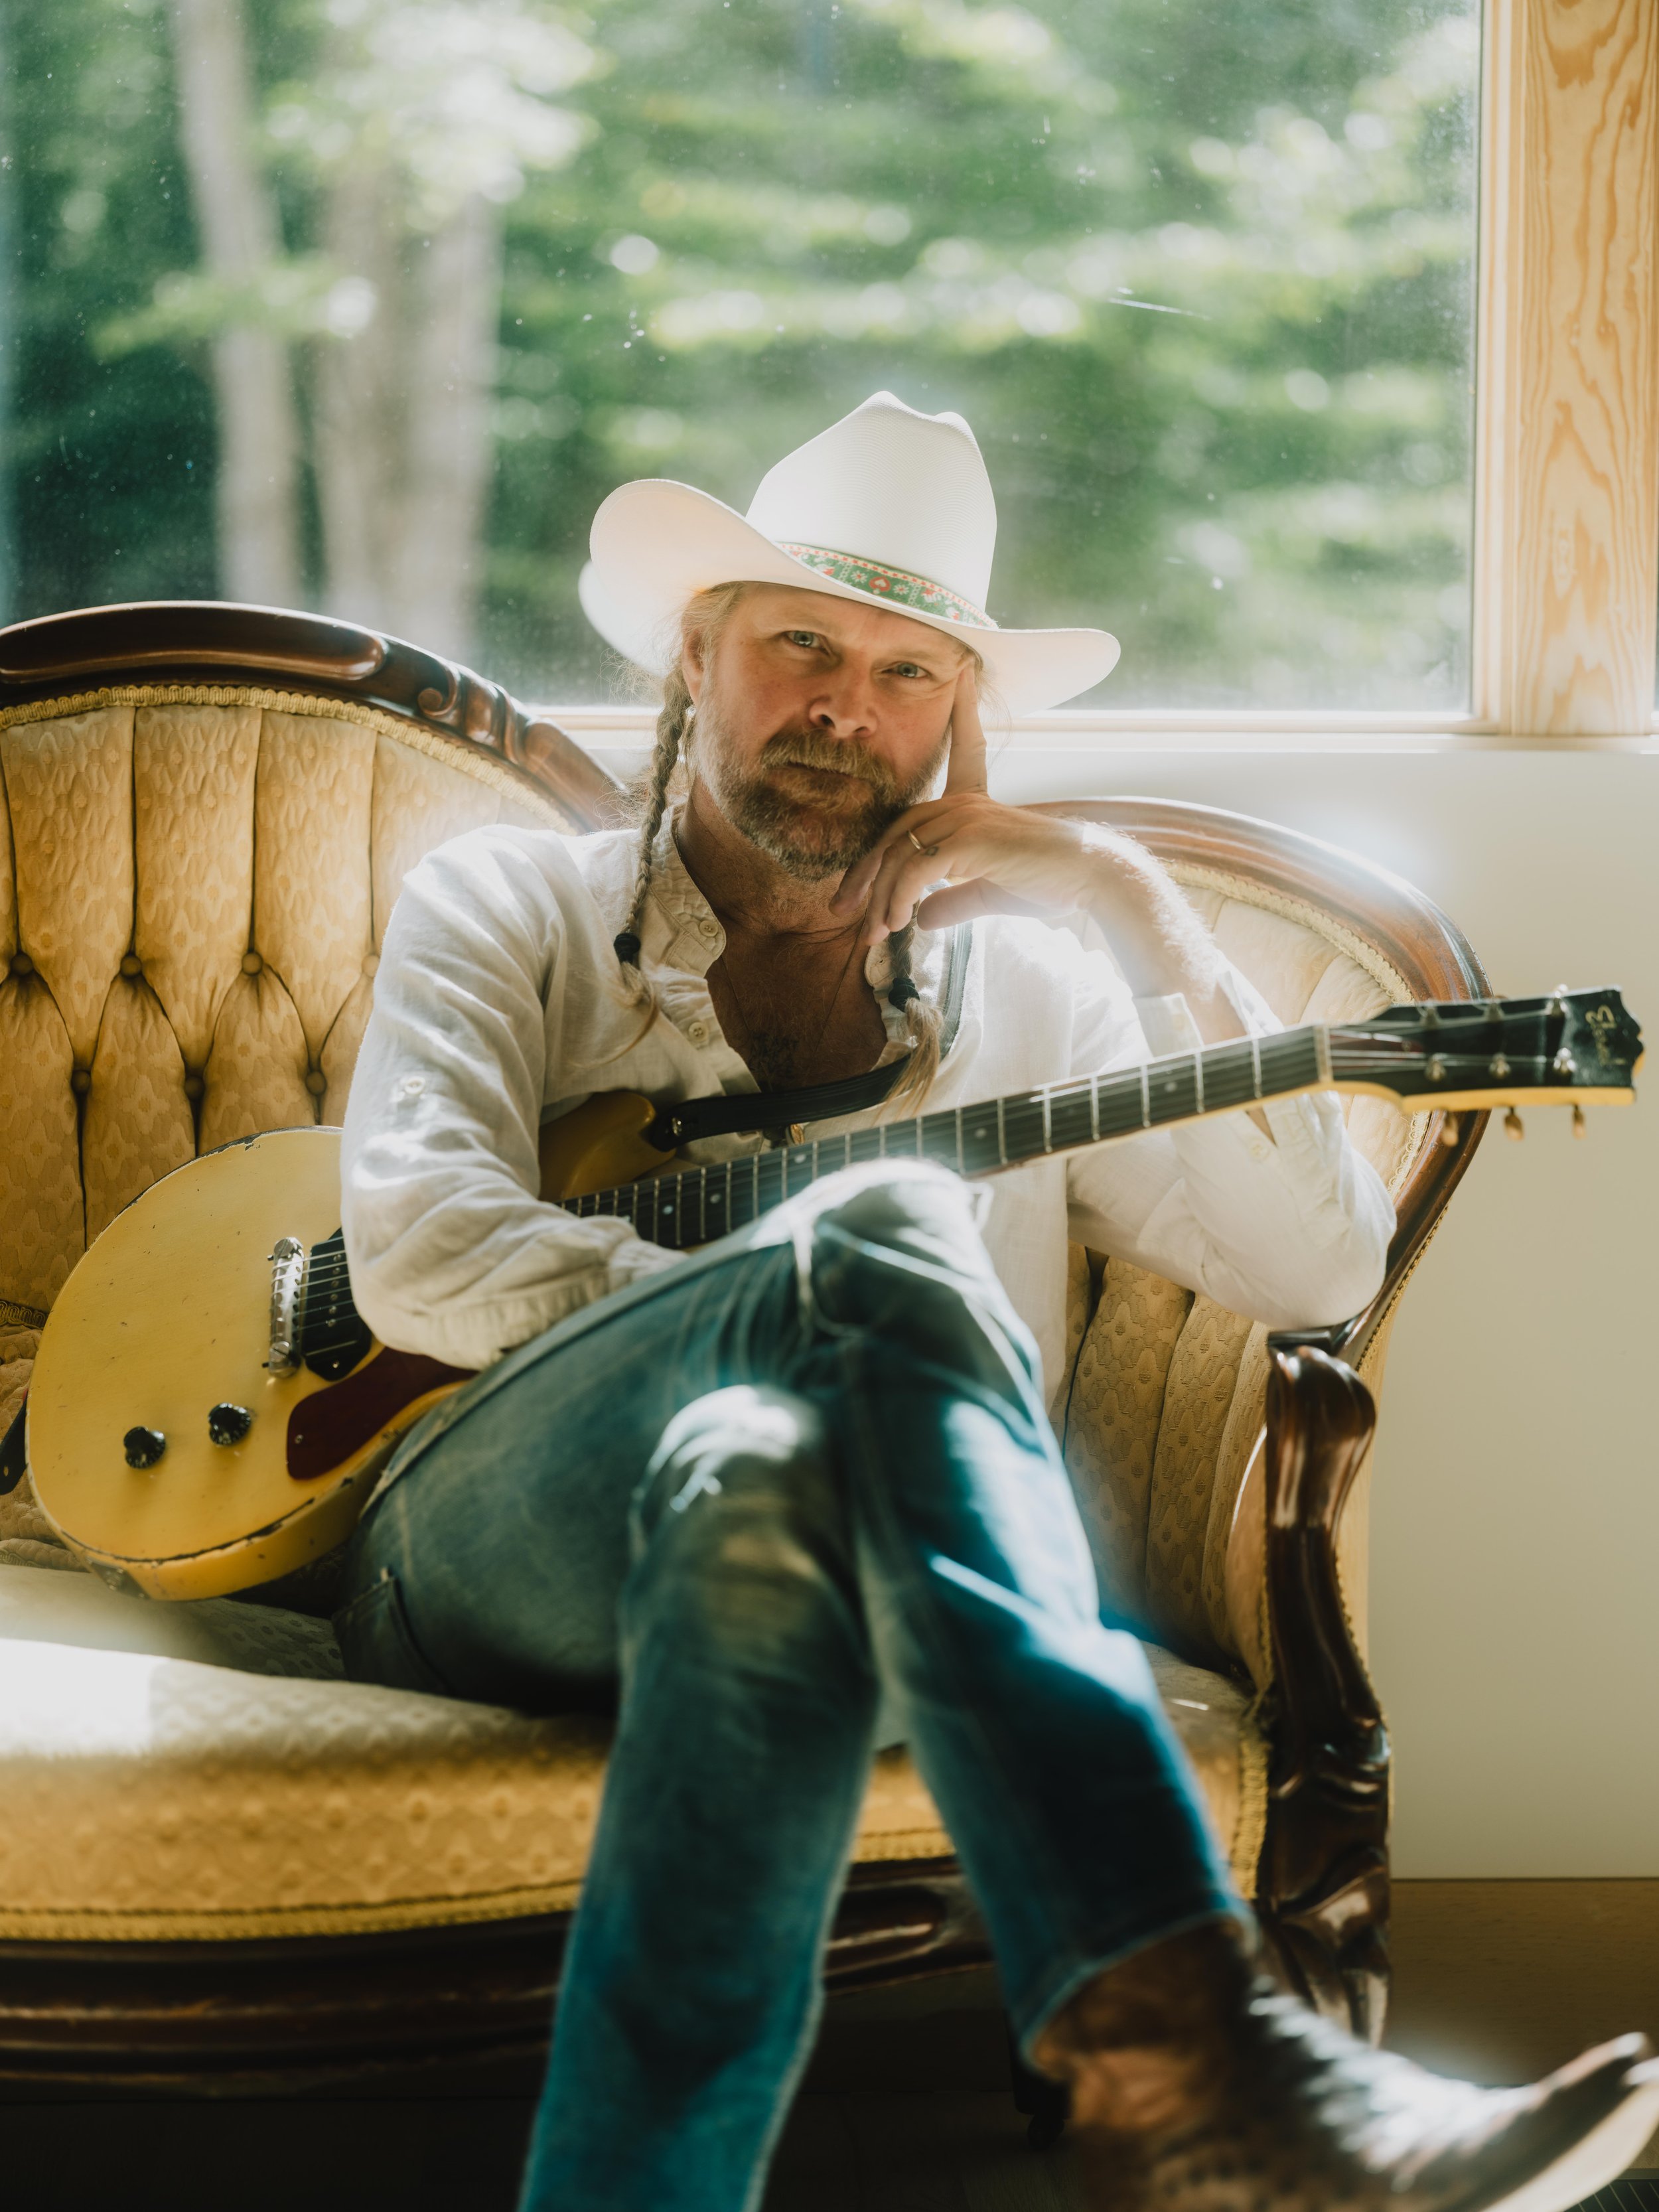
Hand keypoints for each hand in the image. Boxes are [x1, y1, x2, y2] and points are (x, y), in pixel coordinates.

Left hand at [830, 668, 1096, 942]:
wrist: (1090, 881)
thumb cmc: (1049, 883)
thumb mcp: (988, 891)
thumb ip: (953, 899)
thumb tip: (923, 917)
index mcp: (975, 803)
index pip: (965, 748)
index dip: (963, 712)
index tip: (964, 674)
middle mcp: (965, 803)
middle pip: (896, 831)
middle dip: (865, 873)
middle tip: (843, 907)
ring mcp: (965, 817)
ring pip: (898, 855)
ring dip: (879, 899)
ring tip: (874, 933)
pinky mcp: (968, 839)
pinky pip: (914, 869)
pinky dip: (898, 899)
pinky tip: (899, 922)